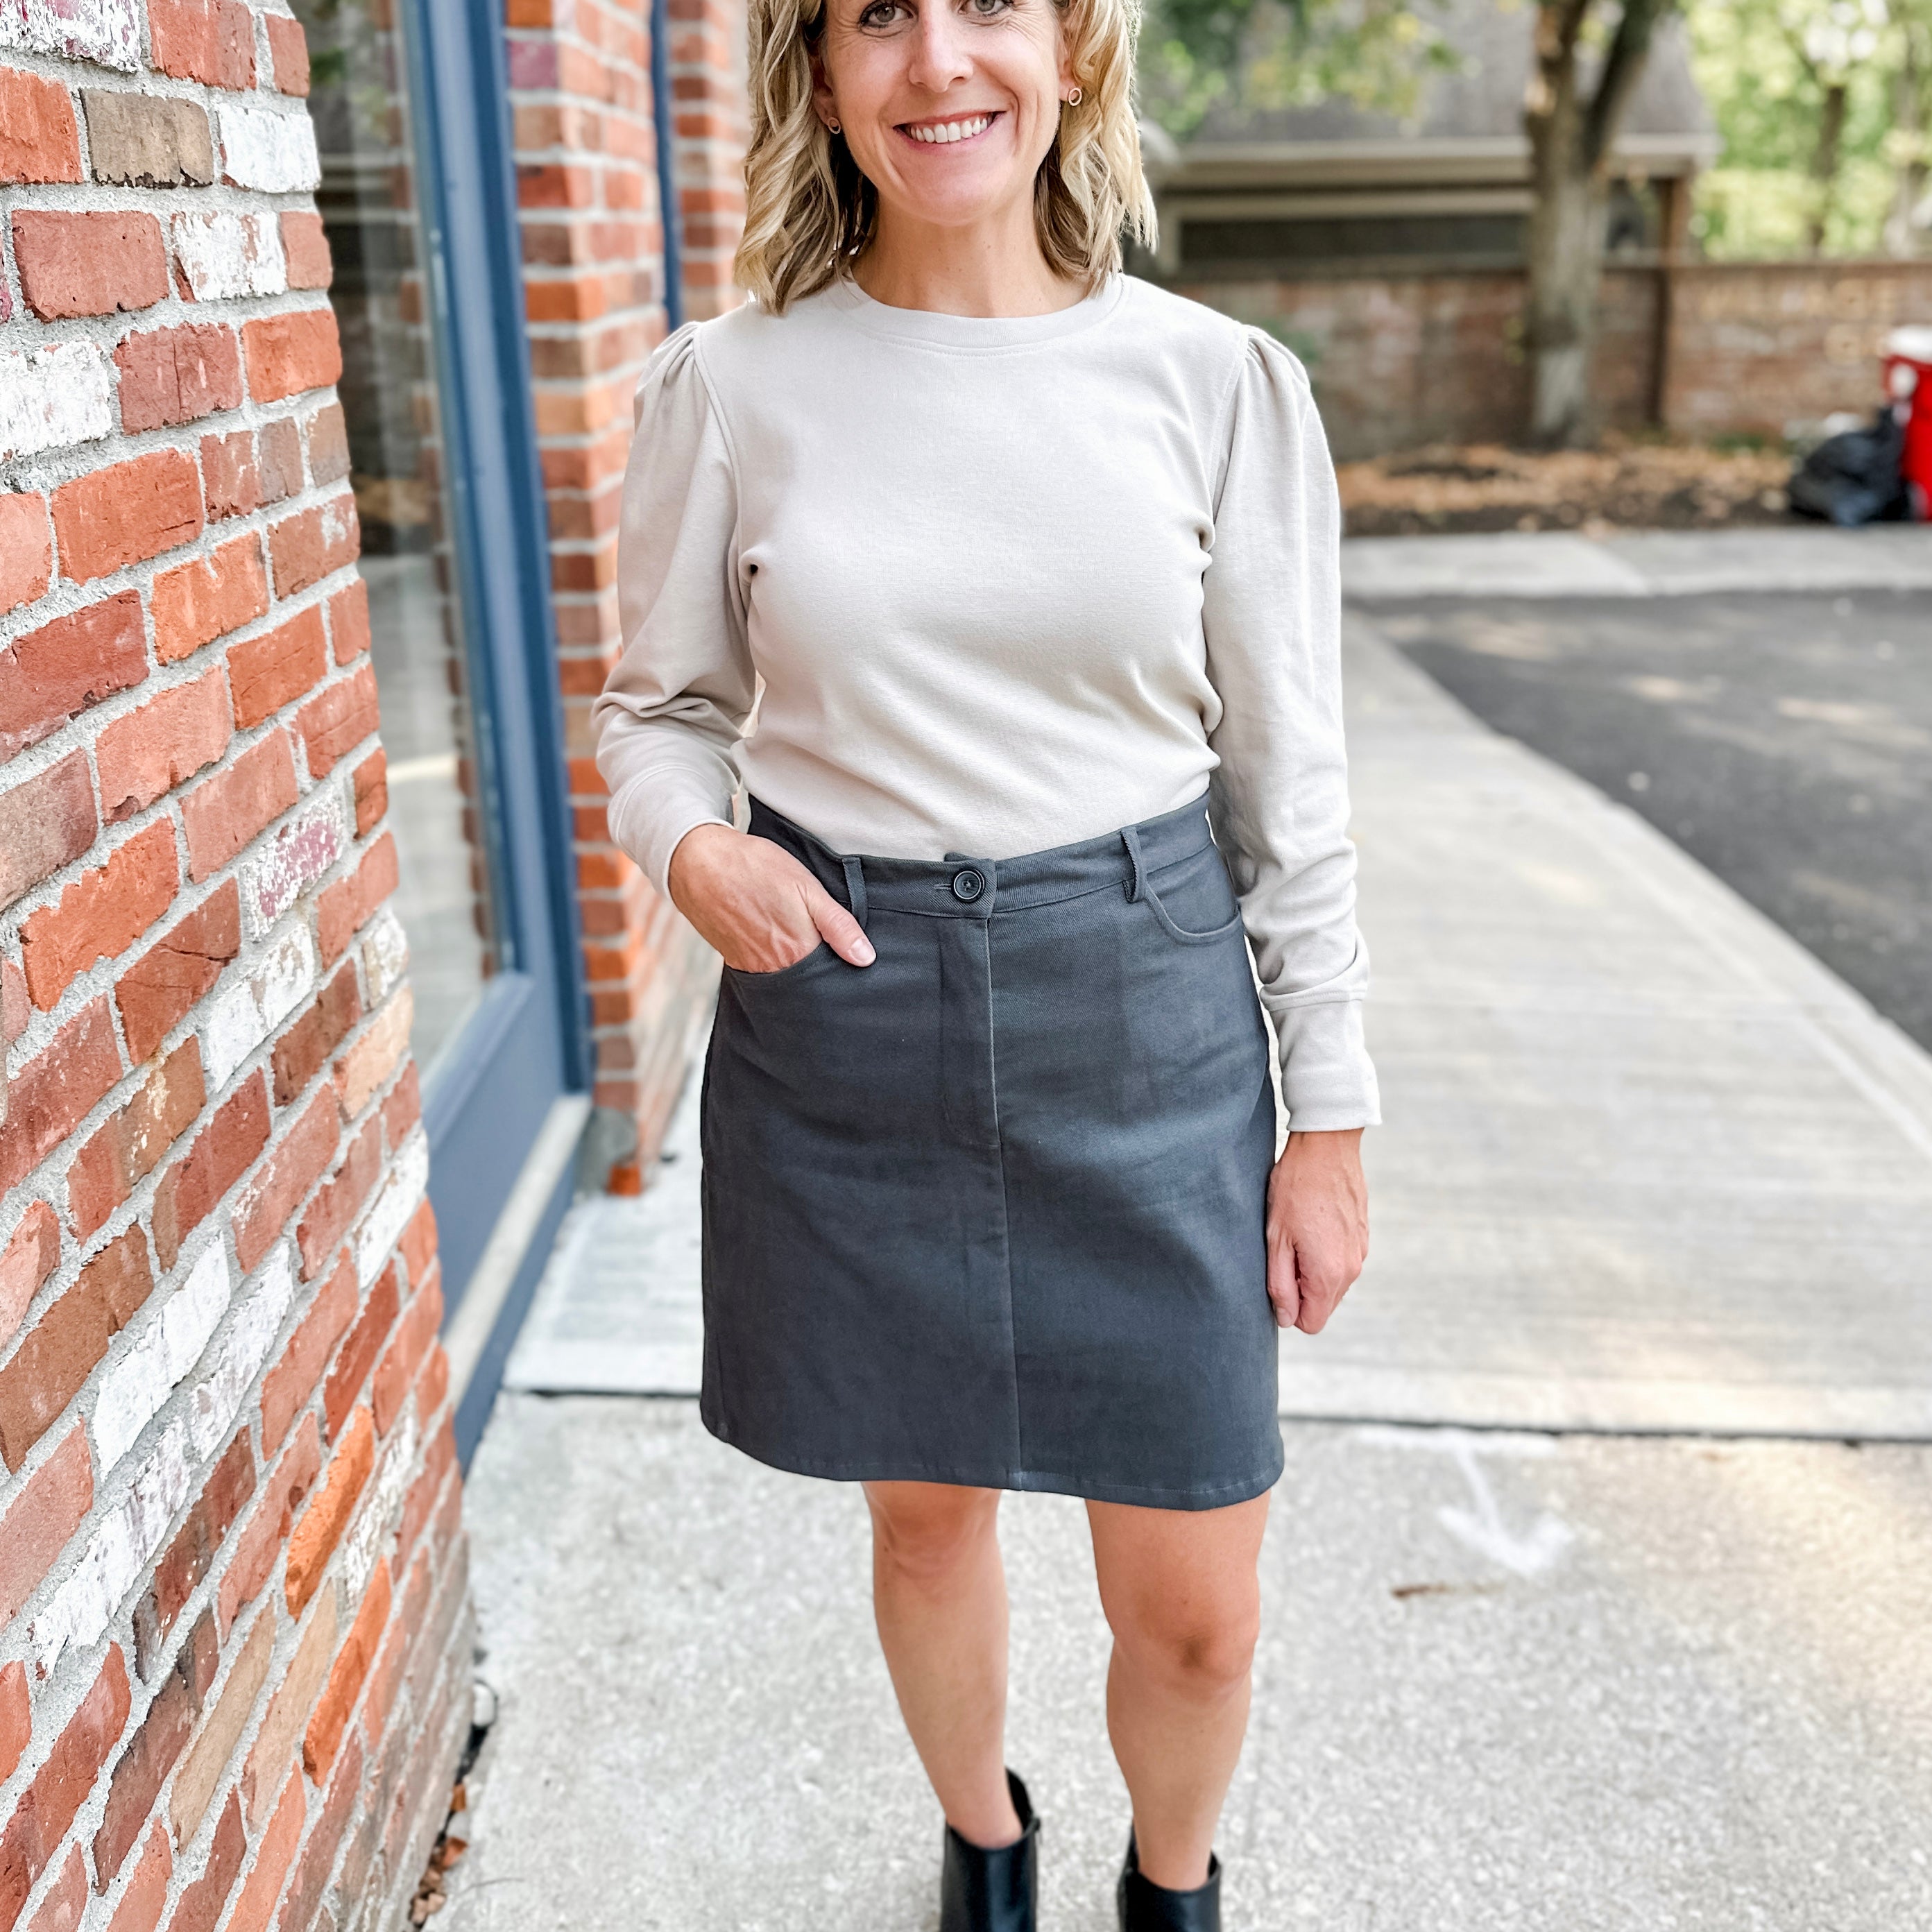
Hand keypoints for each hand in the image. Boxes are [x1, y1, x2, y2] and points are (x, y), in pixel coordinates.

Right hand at [667, 823, 874, 972]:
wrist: (698, 862)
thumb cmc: (756, 868)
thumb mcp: (808, 888)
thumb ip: (838, 925)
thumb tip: (865, 958)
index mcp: (798, 951)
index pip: (830, 978)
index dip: (842, 970)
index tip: (849, 962)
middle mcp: (774, 968)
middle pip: (807, 985)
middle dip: (820, 974)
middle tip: (823, 950)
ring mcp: (751, 967)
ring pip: (784, 979)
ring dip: (795, 969)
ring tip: (797, 943)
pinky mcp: (734, 960)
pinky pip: (762, 972)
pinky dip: (773, 964)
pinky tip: (775, 942)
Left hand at [1265, 1128, 1367, 1333]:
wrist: (1327, 1147)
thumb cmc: (1295, 1188)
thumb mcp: (1276, 1238)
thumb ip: (1280, 1285)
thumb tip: (1286, 1318)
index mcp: (1329, 1274)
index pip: (1311, 1323)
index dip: (1289, 1308)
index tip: (1277, 1277)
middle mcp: (1352, 1269)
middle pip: (1324, 1306)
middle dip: (1301, 1291)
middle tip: (1284, 1252)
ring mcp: (1361, 1252)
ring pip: (1333, 1284)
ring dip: (1312, 1271)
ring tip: (1297, 1235)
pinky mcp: (1362, 1237)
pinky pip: (1342, 1262)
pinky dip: (1325, 1254)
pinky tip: (1312, 1225)